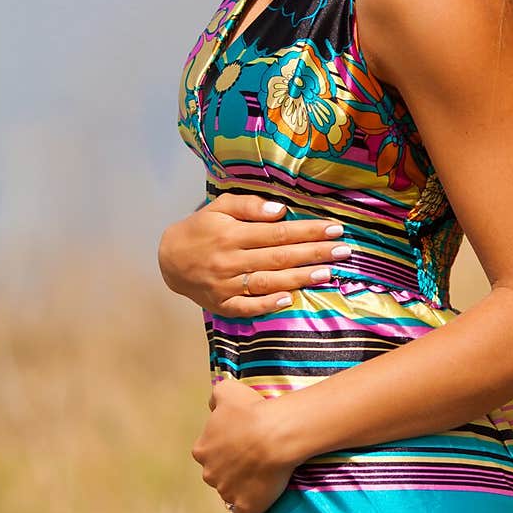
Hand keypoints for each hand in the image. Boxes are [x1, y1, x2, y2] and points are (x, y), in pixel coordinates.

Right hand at [156, 192, 348, 315]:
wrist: (169, 259)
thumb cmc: (201, 228)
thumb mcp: (219, 207)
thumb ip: (249, 206)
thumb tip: (280, 211)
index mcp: (232, 234)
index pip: (278, 232)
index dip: (308, 231)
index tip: (334, 229)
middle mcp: (231, 260)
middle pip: (280, 257)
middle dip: (314, 253)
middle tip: (343, 250)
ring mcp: (227, 285)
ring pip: (269, 282)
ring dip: (301, 278)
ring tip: (328, 272)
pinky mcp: (223, 304)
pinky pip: (248, 307)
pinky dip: (268, 303)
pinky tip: (291, 298)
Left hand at [191, 375, 296, 512]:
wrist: (275, 435)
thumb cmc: (252, 410)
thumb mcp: (228, 390)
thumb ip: (215, 396)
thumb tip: (212, 405)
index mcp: (202, 449)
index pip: (208, 451)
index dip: (224, 447)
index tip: (241, 441)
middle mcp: (210, 473)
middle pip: (217, 474)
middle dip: (230, 468)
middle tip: (252, 457)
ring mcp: (226, 493)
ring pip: (229, 493)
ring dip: (241, 488)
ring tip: (262, 477)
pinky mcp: (245, 508)